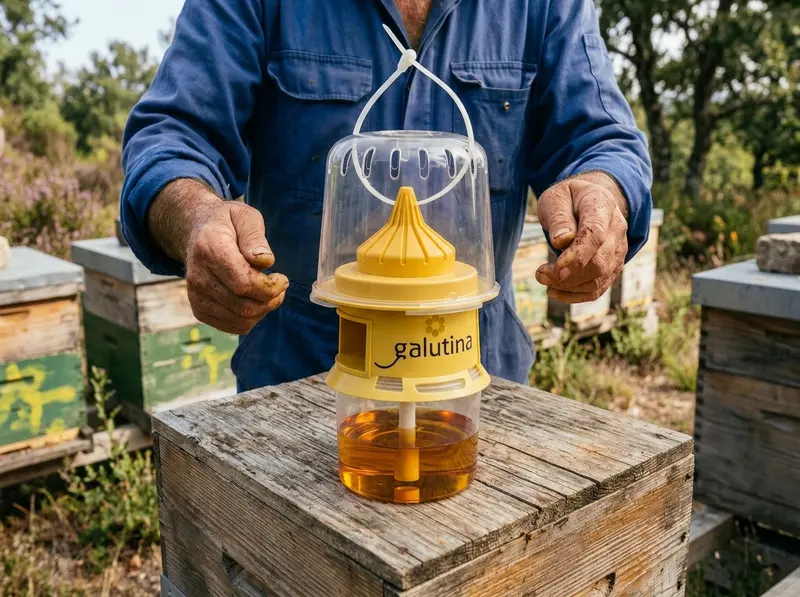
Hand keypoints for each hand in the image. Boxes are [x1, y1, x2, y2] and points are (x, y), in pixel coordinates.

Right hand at [149, 180, 288, 334]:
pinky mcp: (199, 309)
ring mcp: (196, 295)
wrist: (196, 231)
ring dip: (263, 310)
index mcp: (210, 249)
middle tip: (280, 286)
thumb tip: (265, 261)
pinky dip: (251, 319)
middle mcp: (198, 276)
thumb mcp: (245, 216)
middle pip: (244, 306)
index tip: (282, 278)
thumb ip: (255, 237)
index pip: (244, 283)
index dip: (270, 287)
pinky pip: (233, 326)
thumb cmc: (227, 223)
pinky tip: (255, 301)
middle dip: (271, 300)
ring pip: (241, 320)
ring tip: (269, 293)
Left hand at [535, 173, 627, 303]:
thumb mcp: (556, 198)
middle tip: (539, 273)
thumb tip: (561, 242)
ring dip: (568, 286)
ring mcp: (618, 249)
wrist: (589, 200)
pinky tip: (554, 292)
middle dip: (567, 275)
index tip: (556, 269)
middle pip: (599, 263)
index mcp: (602, 206)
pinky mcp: (613, 265)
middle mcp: (617, 229)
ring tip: (543, 278)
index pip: (596, 235)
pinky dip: (576, 295)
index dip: (577, 256)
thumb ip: (559, 218)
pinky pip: (598, 288)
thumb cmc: (568, 199)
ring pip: (598, 279)